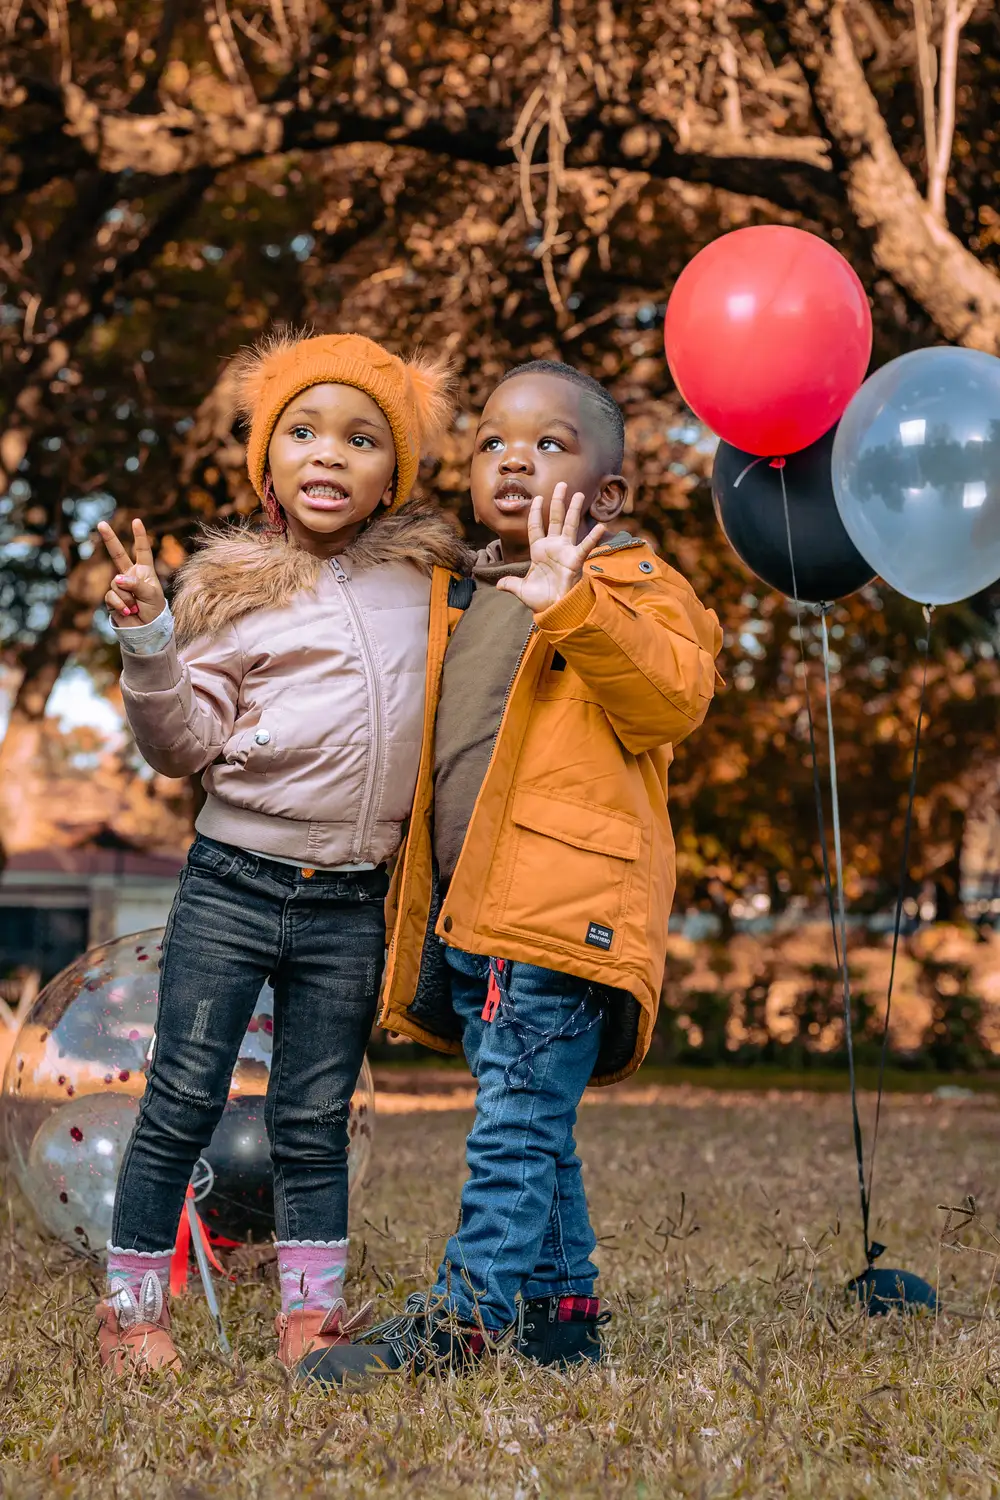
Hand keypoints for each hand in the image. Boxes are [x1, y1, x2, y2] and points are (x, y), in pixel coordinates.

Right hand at [97, 518, 165, 626]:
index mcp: (144, 571)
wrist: (146, 630)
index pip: (142, 551)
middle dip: (109, 539)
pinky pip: (111, 596)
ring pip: (117, 584)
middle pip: (117, 554)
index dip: (139, 536)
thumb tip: (118, 580)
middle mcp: (130, 576)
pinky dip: (120, 604)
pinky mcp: (112, 598)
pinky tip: (128, 611)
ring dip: (128, 597)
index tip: (136, 521)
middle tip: (101, 523)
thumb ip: (136, 584)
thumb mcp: (151, 595)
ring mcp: (120, 586)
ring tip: (136, 606)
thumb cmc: (154, 611)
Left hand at [495, 482, 605, 612]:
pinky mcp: (575, 560)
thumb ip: (510, 584)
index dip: (534, 512)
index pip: (535, 526)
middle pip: (555, 518)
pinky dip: (592, 537)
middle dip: (557, 501)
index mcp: (538, 551)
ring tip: (579, 494)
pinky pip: (585, 546)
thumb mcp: (521, 590)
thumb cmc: (541, 599)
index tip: (536, 498)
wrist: (555, 610)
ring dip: (574, 509)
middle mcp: (553, 547)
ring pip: (569, 525)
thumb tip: (498, 585)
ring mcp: (565, 551)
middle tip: (562, 484)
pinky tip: (601, 525)